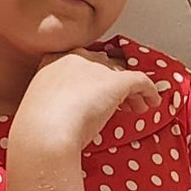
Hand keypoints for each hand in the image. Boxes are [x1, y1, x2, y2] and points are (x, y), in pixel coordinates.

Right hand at [15, 46, 162, 152]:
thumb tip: (63, 116)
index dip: (94, 78)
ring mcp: (96, 67)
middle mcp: (76, 57)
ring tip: (137, 107)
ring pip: (122, 72)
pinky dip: (149, 91)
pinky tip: (152, 102)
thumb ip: (55, 103)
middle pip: (104, 66)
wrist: (45, 133)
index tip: (97, 93)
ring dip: (132, 91)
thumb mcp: (42, 107)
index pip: (82, 63)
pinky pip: (140, 80)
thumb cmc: (38, 128)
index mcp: (53, 60)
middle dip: (113, 83)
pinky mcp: (116, 81)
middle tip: (121, 103)